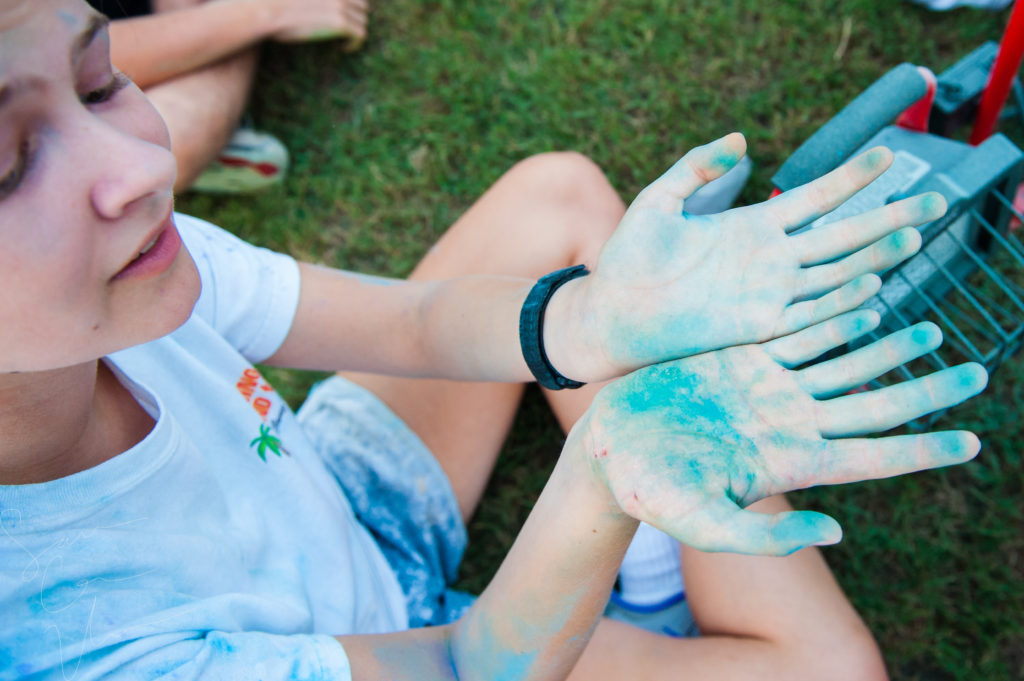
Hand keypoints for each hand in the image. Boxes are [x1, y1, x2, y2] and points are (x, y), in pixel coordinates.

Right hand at [268, 0, 367, 49]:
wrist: (266, 10)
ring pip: (362, 21)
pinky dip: (354, 44)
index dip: (352, 6)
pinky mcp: (340, 23)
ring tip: (340, 40)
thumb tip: (321, 9)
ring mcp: (340, 5)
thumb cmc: (273, 2)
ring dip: (353, 32)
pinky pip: (360, 35)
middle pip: (362, 6)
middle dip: (355, 18)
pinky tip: (341, 48)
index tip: (342, 17)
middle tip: (342, 31)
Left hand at [548, 133, 947, 381]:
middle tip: (933, 200)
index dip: (851, 177)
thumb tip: (741, 141)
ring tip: (914, 235)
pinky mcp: (757, 327)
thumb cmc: (628, 258)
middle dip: (886, 218)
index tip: (888, 154)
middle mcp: (769, 260)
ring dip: (873, 257)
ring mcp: (767, 294)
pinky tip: (872, 286)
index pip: (814, 198)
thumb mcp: (660, 199)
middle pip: (840, 235)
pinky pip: (809, 315)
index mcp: (751, 227)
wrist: (610, 312)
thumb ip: (696, 167)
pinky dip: (840, 303)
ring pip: (834, 274)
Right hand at [577, 310, 987, 555]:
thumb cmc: (651, 493)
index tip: (972, 444)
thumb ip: (766, 535)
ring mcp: (767, 387)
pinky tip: (864, 295)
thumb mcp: (705, 523)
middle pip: (872, 403)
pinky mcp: (741, 357)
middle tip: (974, 371)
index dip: (922, 450)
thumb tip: (835, 534)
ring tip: (929, 329)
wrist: (610, 446)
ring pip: (841, 360)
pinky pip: (798, 330)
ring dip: (885, 344)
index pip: (871, 457)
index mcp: (790, 462)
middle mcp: (789, 422)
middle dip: (924, 389)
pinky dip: (833, 312)